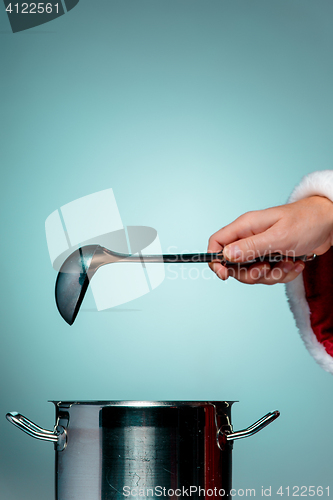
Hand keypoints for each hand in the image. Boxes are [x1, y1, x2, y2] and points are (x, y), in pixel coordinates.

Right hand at [208, 196, 332, 283]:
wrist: (330, 224)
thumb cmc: (306, 222)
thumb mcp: (278, 237)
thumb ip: (251, 247)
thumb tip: (225, 256)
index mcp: (245, 227)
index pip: (217, 242)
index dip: (215, 260)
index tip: (224, 275)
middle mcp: (250, 237)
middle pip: (234, 265)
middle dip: (251, 274)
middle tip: (267, 268)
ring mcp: (261, 248)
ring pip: (253, 273)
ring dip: (272, 274)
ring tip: (289, 263)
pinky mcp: (272, 257)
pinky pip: (269, 275)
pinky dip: (283, 273)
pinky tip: (296, 264)